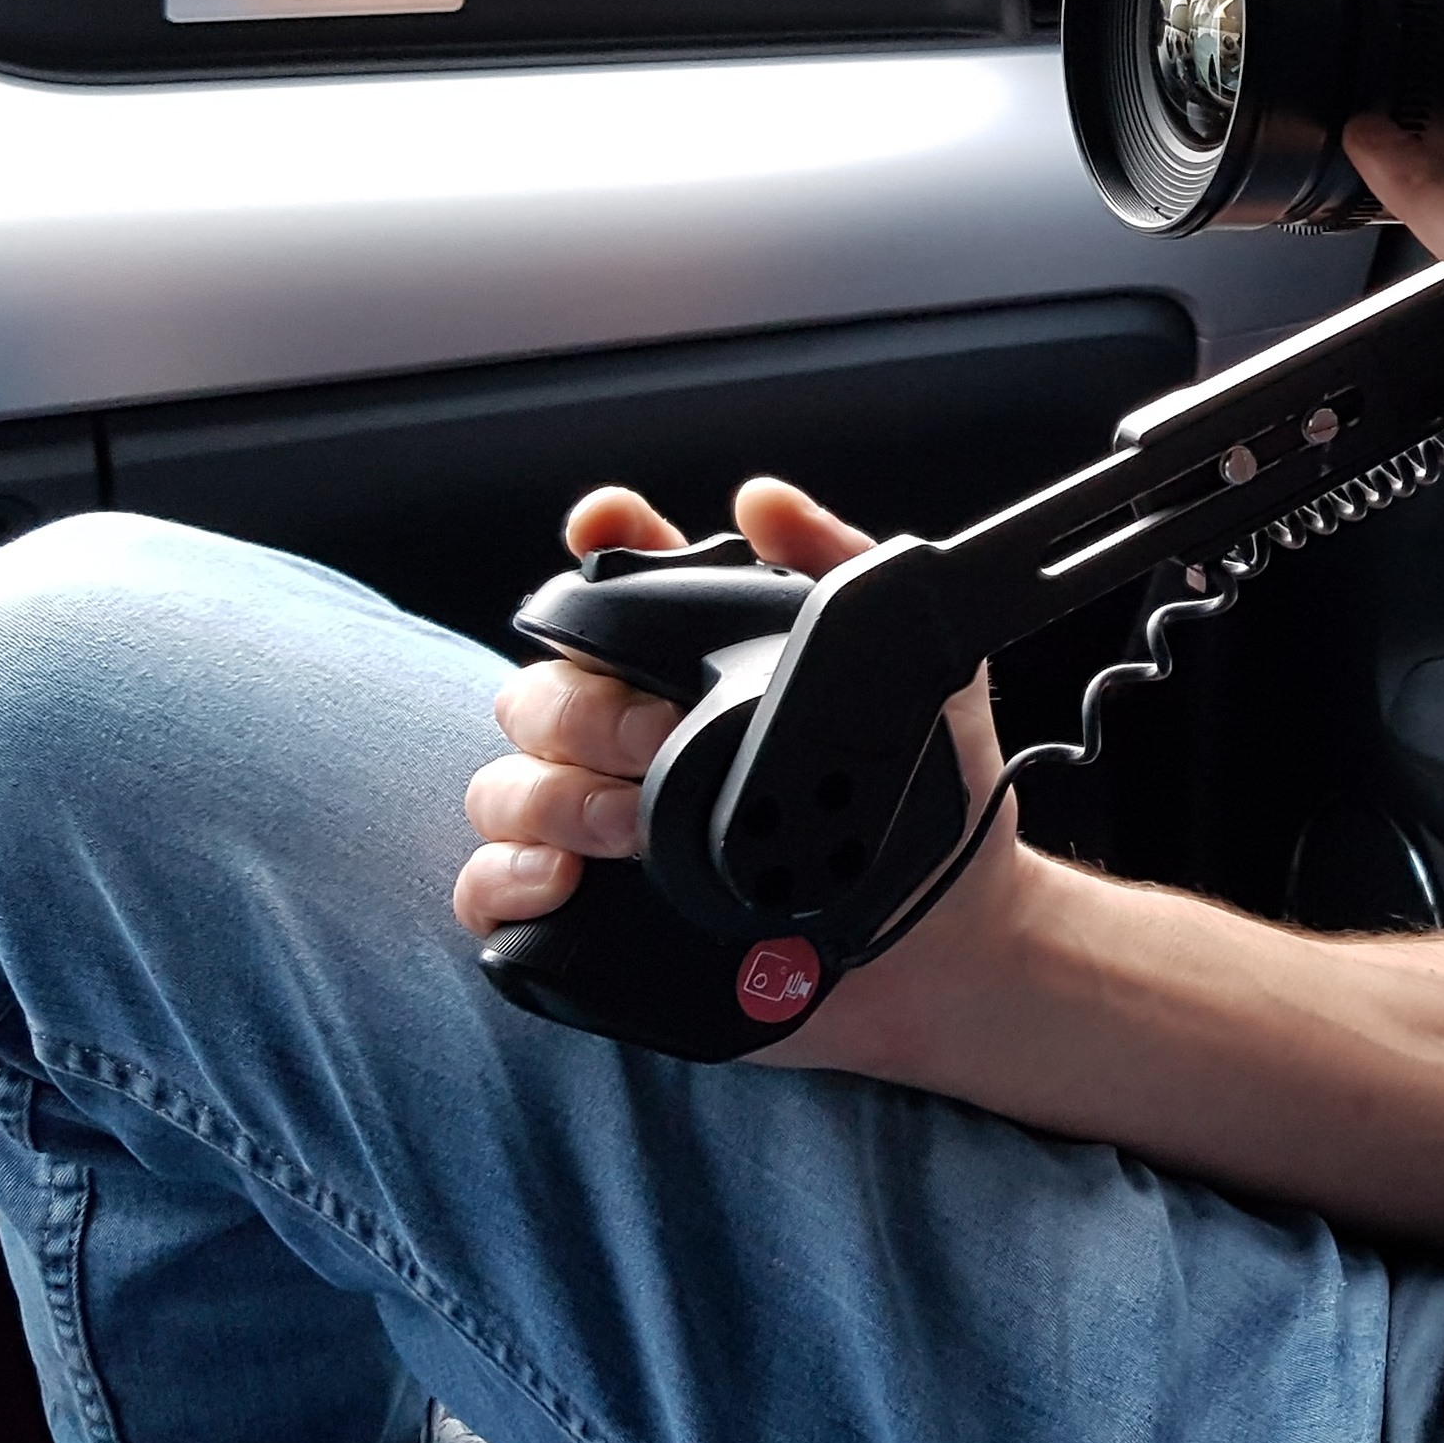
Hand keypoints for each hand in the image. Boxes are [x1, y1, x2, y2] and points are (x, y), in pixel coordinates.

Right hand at [453, 477, 1025, 1065]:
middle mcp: (635, 739)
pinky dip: (506, 879)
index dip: (597, 548)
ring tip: (636, 826)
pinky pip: (490, 889)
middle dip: (588, 710)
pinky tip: (562, 878)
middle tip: (661, 739)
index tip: (602, 528)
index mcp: (700, 667)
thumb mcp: (924, 676)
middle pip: (541, 693)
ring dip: (558, 798)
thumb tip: (766, 503)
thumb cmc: (933, 802)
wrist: (954, 939)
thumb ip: (849, 573)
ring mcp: (603, 829)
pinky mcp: (589, 917)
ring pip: (508, 787)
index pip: (617, 584)